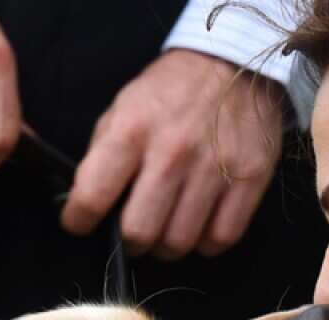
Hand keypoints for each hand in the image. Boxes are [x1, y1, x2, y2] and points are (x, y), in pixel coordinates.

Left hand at [61, 49, 285, 260]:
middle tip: (134, 230)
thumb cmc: (170, 93)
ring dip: (167, 246)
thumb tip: (88, 203)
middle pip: (139, 232)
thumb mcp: (122, 109)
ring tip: (167, 229)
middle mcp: (172, 152)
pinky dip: (206, 242)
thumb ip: (102, 156)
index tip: (82, 222)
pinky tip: (200, 224)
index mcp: (132, 131)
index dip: (79, 220)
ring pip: (179, 243)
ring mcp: (214, 168)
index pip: (92, 197)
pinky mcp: (250, 180)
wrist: (231, 65)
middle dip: (130, 241)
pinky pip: (221, 238)